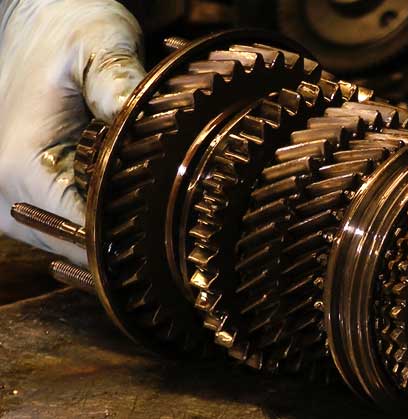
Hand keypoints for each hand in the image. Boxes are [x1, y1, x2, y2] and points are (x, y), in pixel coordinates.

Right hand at [0, 0, 144, 263]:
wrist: (40, 22)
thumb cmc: (69, 31)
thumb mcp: (101, 47)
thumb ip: (120, 86)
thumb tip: (151, 130)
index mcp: (17, 167)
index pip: (82, 234)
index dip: (130, 234)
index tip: (170, 223)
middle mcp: (1, 193)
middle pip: (77, 248)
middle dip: (123, 234)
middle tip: (168, 209)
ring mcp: (6, 201)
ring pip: (71, 244)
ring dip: (110, 225)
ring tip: (145, 193)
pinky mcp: (20, 198)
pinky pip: (66, 227)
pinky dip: (97, 215)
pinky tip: (125, 190)